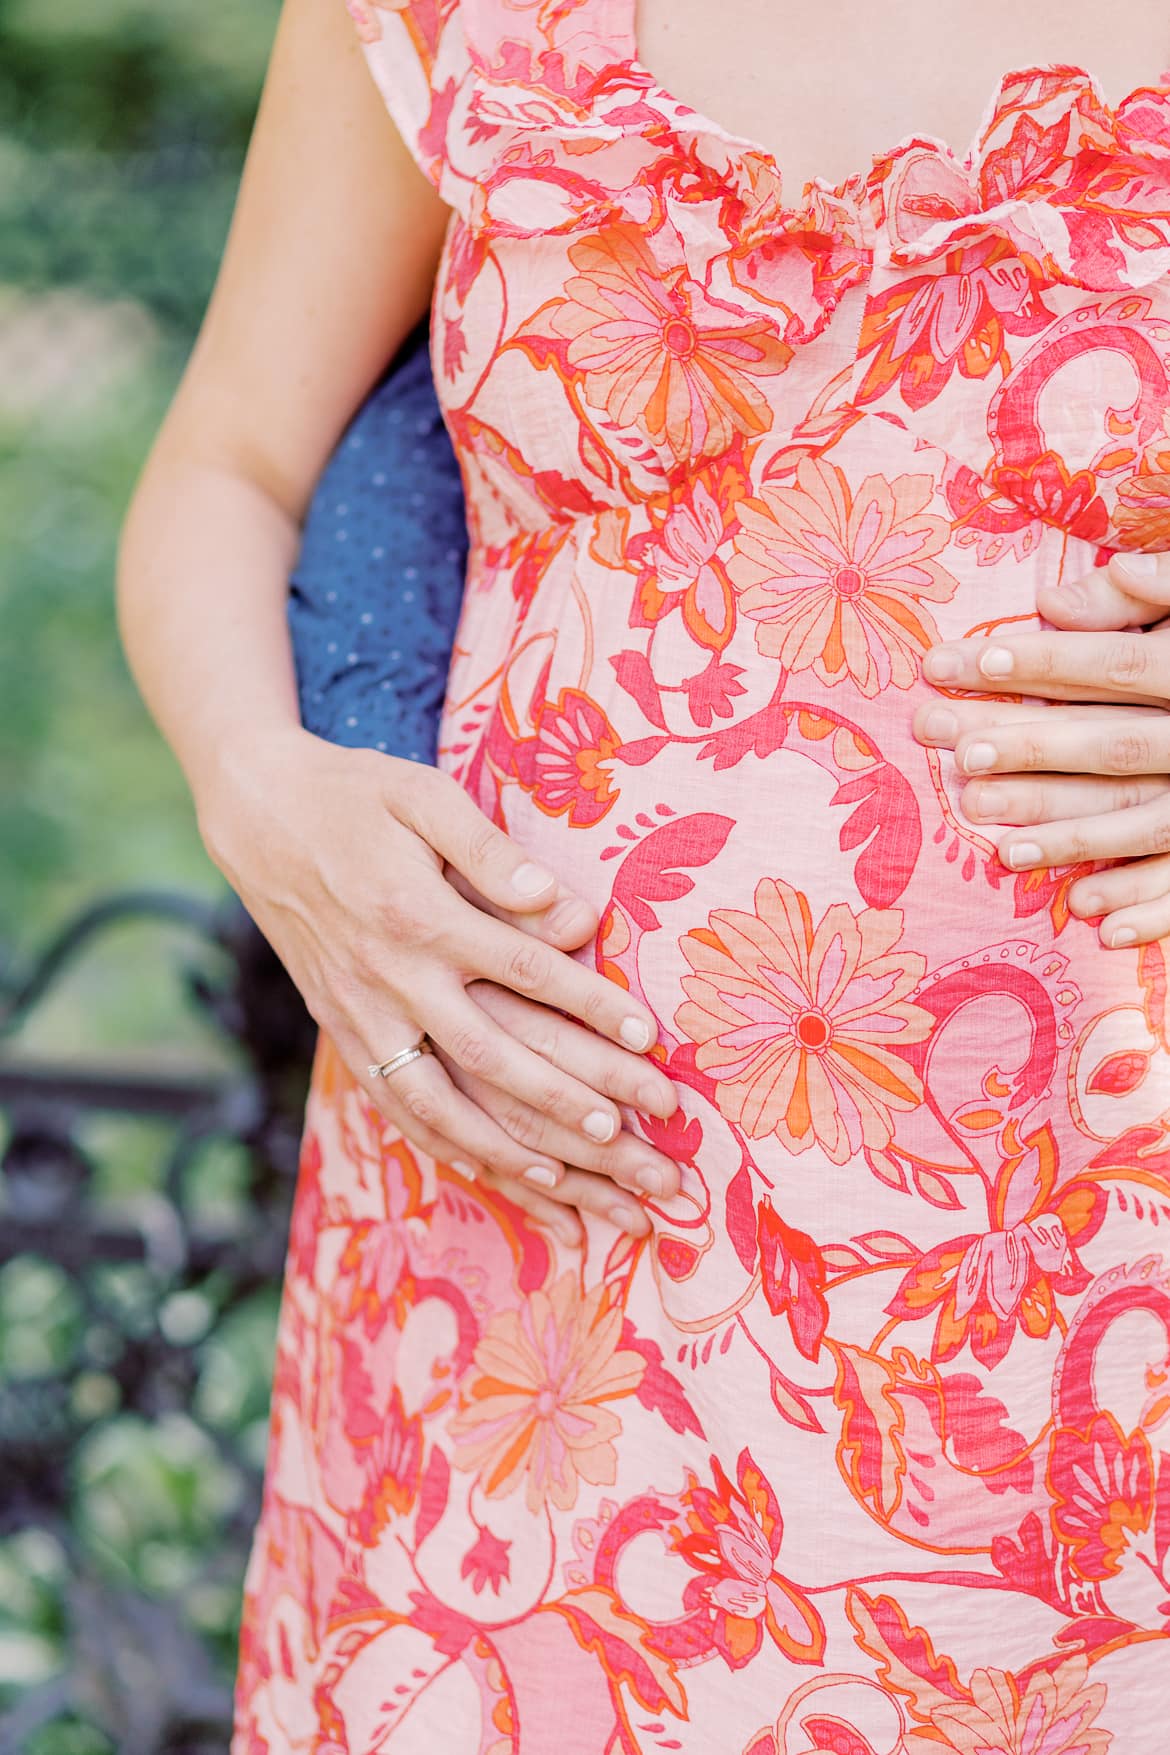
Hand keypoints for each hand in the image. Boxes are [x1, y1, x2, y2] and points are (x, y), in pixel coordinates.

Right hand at [198, 728, 680, 1245]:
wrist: (259, 816)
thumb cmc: (357, 796)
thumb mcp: (424, 796)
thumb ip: (492, 852)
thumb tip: (567, 908)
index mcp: (419, 913)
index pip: (523, 970)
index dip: (590, 1005)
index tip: (648, 1038)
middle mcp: (390, 976)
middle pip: (491, 1055)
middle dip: (564, 1101)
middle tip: (630, 1134)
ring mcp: (360, 1013)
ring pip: (437, 1102)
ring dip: (504, 1149)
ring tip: (568, 1184)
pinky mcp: (341, 1029)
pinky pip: (392, 1104)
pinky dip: (440, 1145)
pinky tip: (486, 1171)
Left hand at [914, 551, 1169, 947]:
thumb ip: (1156, 588)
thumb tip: (1057, 599)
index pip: (1116, 665)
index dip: (1045, 664)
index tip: (969, 661)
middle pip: (1114, 745)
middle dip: (1032, 751)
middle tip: (956, 754)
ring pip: (1143, 820)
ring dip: (1071, 837)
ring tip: (996, 843)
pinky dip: (1147, 903)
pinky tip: (1089, 916)